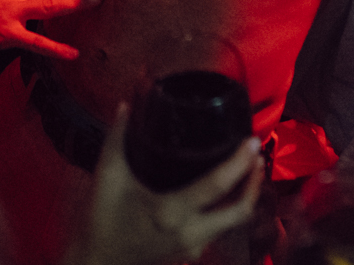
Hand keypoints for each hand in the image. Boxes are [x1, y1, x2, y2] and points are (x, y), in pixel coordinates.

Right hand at [69, 104, 263, 264]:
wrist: (98, 261)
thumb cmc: (101, 221)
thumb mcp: (108, 176)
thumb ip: (118, 137)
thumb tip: (127, 105)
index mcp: (169, 212)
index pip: (216, 186)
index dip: (239, 164)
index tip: (252, 142)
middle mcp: (188, 233)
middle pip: (239, 210)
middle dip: (253, 182)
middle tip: (256, 153)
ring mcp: (193, 247)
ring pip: (233, 222)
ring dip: (245, 195)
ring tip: (249, 167)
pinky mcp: (192, 252)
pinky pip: (219, 229)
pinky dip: (229, 208)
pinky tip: (226, 190)